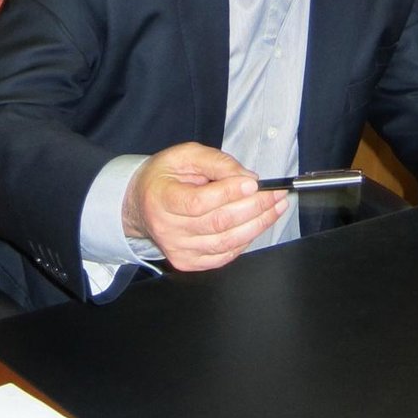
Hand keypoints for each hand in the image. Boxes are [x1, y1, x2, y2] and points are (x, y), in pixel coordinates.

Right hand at [122, 142, 288, 272]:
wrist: (141, 204)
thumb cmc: (165, 176)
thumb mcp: (185, 155)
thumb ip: (216, 162)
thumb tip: (246, 177)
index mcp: (161, 199)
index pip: (198, 202)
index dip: (229, 194)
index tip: (254, 184)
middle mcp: (167, 229)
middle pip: (217, 223)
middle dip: (254, 208)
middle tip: (276, 195)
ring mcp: (178, 250)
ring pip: (225, 243)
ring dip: (257, 225)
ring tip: (275, 208)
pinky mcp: (188, 262)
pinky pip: (223, 256)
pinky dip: (245, 240)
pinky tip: (257, 224)